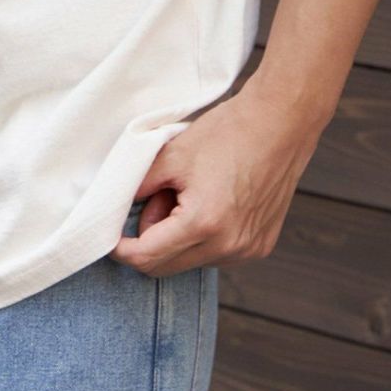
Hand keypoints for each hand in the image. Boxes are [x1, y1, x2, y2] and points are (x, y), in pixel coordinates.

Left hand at [110, 80, 325, 277]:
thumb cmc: (227, 132)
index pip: (147, 257)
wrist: (279, 122)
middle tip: (154, 200)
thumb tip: (121, 209)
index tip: (111, 237)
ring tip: (186, 194)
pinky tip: (209, 202)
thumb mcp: (172, 155)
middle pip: (167, 267)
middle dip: (149, 241)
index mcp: (203, 223)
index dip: (122, 249)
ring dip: (177, 239)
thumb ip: (139, 187)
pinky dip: (202, 238)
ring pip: (192, 261)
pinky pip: (217, 254)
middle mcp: (228, 246)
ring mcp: (248, 249)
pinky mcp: (260, 246)